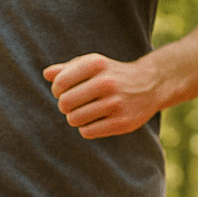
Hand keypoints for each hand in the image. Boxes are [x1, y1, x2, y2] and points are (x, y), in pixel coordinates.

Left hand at [44, 53, 160, 138]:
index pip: (59, 83)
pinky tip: (98, 120)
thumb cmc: (112, 74)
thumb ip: (67, 69)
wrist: (151, 84)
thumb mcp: (93, 65)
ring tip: (88, 111)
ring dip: (76, 118)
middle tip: (77, 103)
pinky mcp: (121, 122)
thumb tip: (46, 73)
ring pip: (74, 119)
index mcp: (96, 64)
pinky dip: (87, 128)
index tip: (66, 90)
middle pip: (64, 104)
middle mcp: (106, 82)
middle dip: (66, 106)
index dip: (58, 90)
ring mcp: (115, 103)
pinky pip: (87, 132)